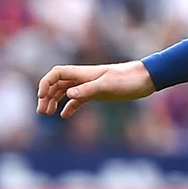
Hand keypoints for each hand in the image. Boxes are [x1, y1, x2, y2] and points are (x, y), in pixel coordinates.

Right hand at [37, 61, 153, 117]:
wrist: (146, 79)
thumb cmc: (128, 80)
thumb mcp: (108, 85)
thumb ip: (88, 89)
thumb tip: (68, 94)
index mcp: (83, 73)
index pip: (56, 74)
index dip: (45, 83)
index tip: (41, 97)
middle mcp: (83, 78)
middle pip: (57, 84)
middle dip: (46, 96)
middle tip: (41, 112)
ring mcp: (90, 86)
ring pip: (65, 92)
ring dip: (54, 101)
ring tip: (47, 113)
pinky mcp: (98, 94)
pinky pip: (78, 99)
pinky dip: (69, 106)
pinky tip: (64, 115)